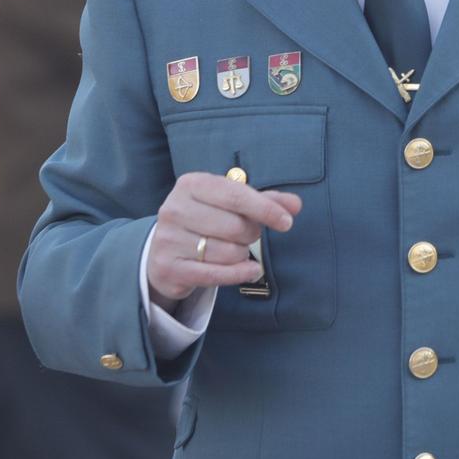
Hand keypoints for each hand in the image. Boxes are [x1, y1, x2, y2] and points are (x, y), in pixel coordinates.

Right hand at [145, 172, 302, 303]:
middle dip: (251, 234)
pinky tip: (251, 270)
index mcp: (191, 184)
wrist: (162, 249)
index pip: (237, 196)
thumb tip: (295, 204)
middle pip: (235, 226)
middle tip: (248, 236)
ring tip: (235, 250)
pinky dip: (240, 274)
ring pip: (228, 253)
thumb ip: (264, 201)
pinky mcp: (169, 268)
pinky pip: (217, 275)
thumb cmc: (205, 219)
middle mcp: (175, 209)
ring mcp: (169, 240)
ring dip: (242, 255)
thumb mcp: (230, 203)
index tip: (287, 221)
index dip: (266, 210)